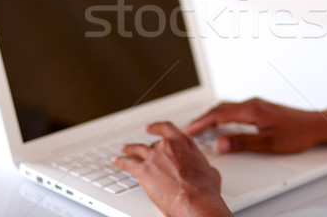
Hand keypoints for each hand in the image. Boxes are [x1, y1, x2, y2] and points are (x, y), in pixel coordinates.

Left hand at [112, 121, 231, 216]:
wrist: (194, 199)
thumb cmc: (204, 188)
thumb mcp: (209, 171)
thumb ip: (201, 165)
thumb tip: (204, 170)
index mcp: (183, 143)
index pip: (166, 128)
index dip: (156, 127)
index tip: (151, 127)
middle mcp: (167, 146)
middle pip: (151, 143)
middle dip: (145, 146)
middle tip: (140, 147)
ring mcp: (154, 156)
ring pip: (136, 149)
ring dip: (129, 149)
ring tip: (124, 148)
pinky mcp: (143, 170)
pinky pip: (127, 162)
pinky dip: (121, 161)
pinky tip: (117, 161)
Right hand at [183, 98, 321, 153]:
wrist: (315, 125)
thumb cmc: (297, 134)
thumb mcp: (268, 143)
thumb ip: (242, 143)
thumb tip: (220, 144)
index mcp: (251, 110)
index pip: (218, 115)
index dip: (200, 123)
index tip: (187, 130)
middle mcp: (252, 104)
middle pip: (220, 108)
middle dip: (202, 118)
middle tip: (188, 129)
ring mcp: (256, 104)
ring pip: (227, 107)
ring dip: (212, 116)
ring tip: (201, 127)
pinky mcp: (261, 108)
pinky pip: (235, 109)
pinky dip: (223, 115)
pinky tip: (222, 123)